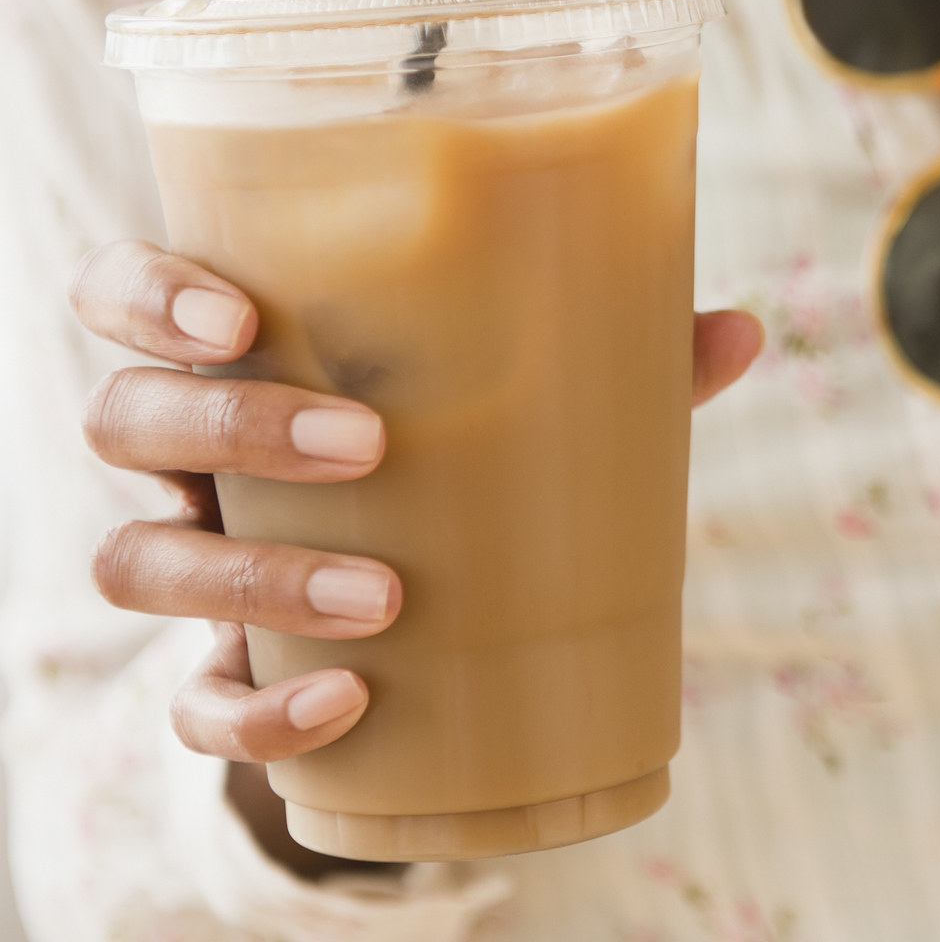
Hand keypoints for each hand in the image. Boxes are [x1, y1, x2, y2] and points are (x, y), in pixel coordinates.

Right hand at [69, 239, 762, 872]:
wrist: (439, 603)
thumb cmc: (468, 452)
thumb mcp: (533, 396)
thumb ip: (621, 359)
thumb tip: (740, 332)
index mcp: (241, 356)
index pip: (125, 295)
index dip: (148, 295)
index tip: (240, 313)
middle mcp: (188, 457)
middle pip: (124, 419)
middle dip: (229, 425)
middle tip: (367, 443)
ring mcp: (195, 566)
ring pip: (137, 564)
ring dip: (251, 580)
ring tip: (387, 596)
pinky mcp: (222, 676)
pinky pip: (191, 709)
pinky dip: (258, 718)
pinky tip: (350, 704)